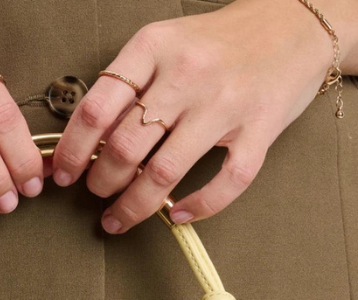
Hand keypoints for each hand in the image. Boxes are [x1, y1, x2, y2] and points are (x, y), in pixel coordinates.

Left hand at [51, 0, 338, 232]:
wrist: (294, 23)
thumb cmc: (219, 42)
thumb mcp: (165, 44)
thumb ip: (129, 83)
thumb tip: (85, 140)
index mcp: (155, 47)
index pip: (97, 108)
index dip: (73, 150)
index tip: (63, 175)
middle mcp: (187, 75)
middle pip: (126, 146)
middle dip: (102, 182)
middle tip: (96, 195)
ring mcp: (226, 105)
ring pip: (164, 172)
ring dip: (133, 206)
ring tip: (118, 218)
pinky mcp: (259, 131)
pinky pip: (224, 183)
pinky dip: (196, 208)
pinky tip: (175, 215)